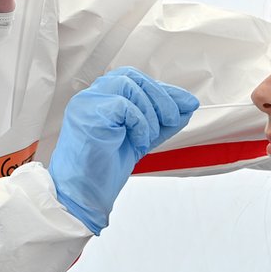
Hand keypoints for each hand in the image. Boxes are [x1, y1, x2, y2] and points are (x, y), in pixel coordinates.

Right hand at [48, 66, 198, 234]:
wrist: (83, 194)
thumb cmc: (104, 168)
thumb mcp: (141, 139)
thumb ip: (162, 121)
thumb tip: (187, 105)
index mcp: (100, 99)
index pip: (134, 81)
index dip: (162, 90)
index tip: (185, 102)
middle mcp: (91, 96)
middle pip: (132, 77)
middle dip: (160, 96)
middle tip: (174, 118)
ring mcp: (87, 103)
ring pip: (129, 86)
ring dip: (149, 113)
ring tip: (147, 138)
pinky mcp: (89, 114)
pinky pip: (124, 105)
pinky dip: (139, 123)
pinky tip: (138, 142)